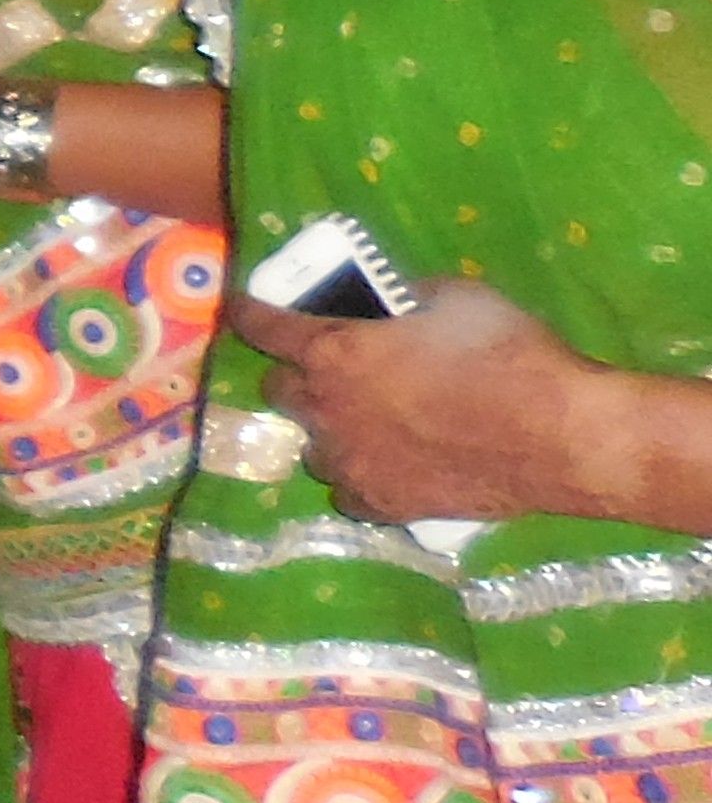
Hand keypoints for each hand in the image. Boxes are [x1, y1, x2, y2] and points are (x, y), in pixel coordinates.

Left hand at [232, 280, 606, 526]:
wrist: (560, 436)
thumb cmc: (507, 355)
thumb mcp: (454, 298)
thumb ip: (407, 300)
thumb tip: (398, 302)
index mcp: (333, 352)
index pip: (265, 328)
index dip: (250, 314)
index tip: (242, 309)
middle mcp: (328, 410)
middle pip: (279, 393)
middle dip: (295, 378)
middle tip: (325, 371)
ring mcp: (353, 463)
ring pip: (312, 448)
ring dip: (328, 432)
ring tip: (361, 426)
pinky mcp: (385, 504)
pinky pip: (349, 492)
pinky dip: (359, 478)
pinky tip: (383, 469)